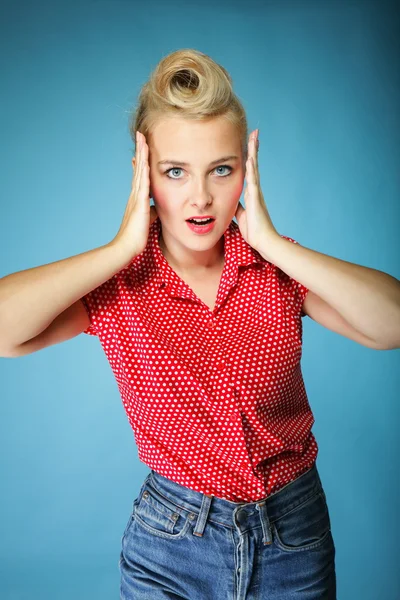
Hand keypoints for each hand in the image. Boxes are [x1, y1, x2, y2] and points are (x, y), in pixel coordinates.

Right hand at [112, 131, 157, 259]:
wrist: (126, 248)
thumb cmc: (135, 238)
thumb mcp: (147, 221)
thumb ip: (151, 212)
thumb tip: (157, 210)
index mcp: (137, 199)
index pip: (140, 176)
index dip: (141, 162)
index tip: (143, 149)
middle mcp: (135, 195)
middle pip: (139, 168)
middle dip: (141, 151)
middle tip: (141, 135)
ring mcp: (136, 198)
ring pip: (140, 171)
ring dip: (142, 155)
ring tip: (143, 139)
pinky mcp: (139, 204)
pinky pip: (142, 184)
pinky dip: (143, 171)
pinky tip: (145, 160)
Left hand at [235, 130, 278, 253]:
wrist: (264, 241)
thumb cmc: (254, 231)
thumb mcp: (241, 216)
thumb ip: (237, 208)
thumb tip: (230, 204)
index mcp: (251, 193)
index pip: (249, 171)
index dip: (249, 157)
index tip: (248, 145)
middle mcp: (255, 189)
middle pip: (253, 164)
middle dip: (253, 148)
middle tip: (254, 132)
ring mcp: (256, 192)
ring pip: (254, 167)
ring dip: (253, 152)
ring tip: (254, 136)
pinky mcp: (255, 198)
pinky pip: (253, 179)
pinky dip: (251, 168)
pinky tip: (250, 157)